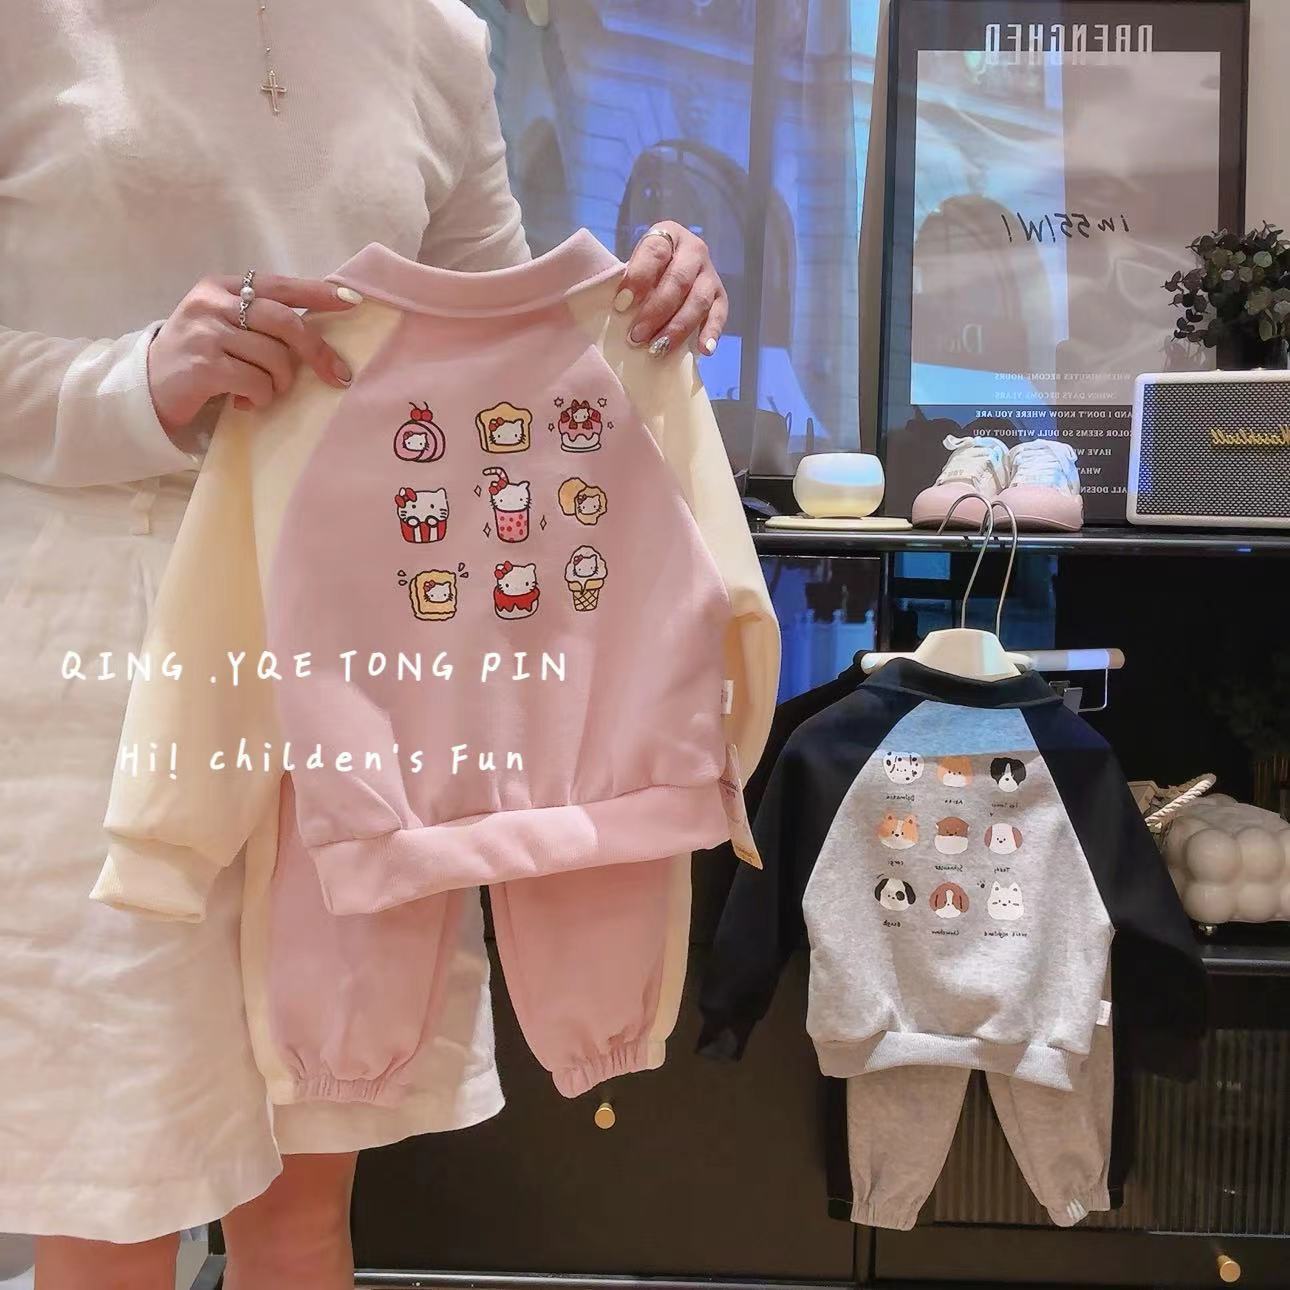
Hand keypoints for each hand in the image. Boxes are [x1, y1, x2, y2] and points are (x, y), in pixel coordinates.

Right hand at [147, 274, 361, 434]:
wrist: (147, 386)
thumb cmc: (199, 356)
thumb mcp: (224, 325)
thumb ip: (260, 320)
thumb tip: (319, 331)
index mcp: (221, 286)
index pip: (280, 285)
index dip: (318, 293)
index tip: (352, 301)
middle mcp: (212, 303)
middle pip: (284, 322)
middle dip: (316, 351)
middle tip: (337, 376)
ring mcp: (205, 334)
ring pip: (274, 357)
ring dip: (280, 383)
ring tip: (265, 391)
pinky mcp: (203, 367)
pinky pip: (256, 383)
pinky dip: (261, 398)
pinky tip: (245, 402)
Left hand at [614, 221, 728, 358]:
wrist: (673, 266)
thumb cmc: (646, 269)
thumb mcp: (635, 263)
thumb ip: (629, 279)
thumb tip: (619, 311)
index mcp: (668, 235)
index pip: (655, 252)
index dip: (638, 278)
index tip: (620, 305)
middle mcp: (694, 250)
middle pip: (678, 281)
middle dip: (655, 312)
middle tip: (636, 337)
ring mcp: (710, 273)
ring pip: (698, 301)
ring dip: (677, 328)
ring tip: (658, 349)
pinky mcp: (720, 295)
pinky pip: (719, 314)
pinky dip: (712, 332)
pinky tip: (703, 350)